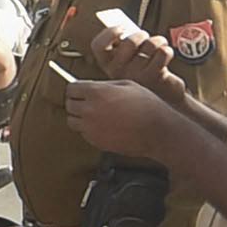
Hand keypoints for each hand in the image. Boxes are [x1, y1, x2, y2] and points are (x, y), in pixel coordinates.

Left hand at [71, 77, 192, 161]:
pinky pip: (84, 134)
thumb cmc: (146, 105)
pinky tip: (102, 126)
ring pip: (72, 121)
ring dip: (79, 117)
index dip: (76, 89)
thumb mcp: (126, 85)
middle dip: (76, 102)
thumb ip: (104, 86)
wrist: (156, 130)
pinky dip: (88, 129)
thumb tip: (92, 87)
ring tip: (94, 115)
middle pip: (69, 105)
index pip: (71, 88)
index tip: (80, 90)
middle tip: (87, 102)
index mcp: (97, 93)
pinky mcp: (96, 142)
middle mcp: (89, 110)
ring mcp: (91, 128)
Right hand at [80, 22, 178, 88]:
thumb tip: (127, 26)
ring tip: (158, 47)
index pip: (98, 46)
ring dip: (158, 41)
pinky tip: (165, 56)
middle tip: (146, 39)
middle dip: (141, 35)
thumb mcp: (129, 60)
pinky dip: (167, 50)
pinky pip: (163, 52)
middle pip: (129, 41)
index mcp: (108, 66)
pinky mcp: (155, 77)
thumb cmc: (145, 74)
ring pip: (149, 44)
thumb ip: (123, 45)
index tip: (122, 28)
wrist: (163, 97)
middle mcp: (119, 72)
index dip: (110, 32)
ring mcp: (136, 76)